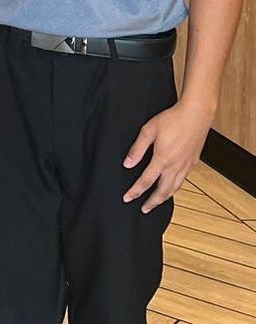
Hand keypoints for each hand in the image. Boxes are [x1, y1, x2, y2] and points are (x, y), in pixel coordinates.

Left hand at [122, 98, 212, 212]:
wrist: (196, 114)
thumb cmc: (172, 119)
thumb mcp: (148, 130)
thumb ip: (137, 149)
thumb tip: (127, 164)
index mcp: (163, 159)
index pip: (146, 181)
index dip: (135, 191)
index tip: (127, 198)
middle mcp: (176, 166)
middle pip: (162, 191)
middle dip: (152, 202)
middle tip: (144, 209)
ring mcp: (186, 165)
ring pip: (175, 188)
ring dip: (164, 197)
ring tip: (157, 202)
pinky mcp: (193, 162)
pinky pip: (183, 180)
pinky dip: (175, 188)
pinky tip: (171, 186)